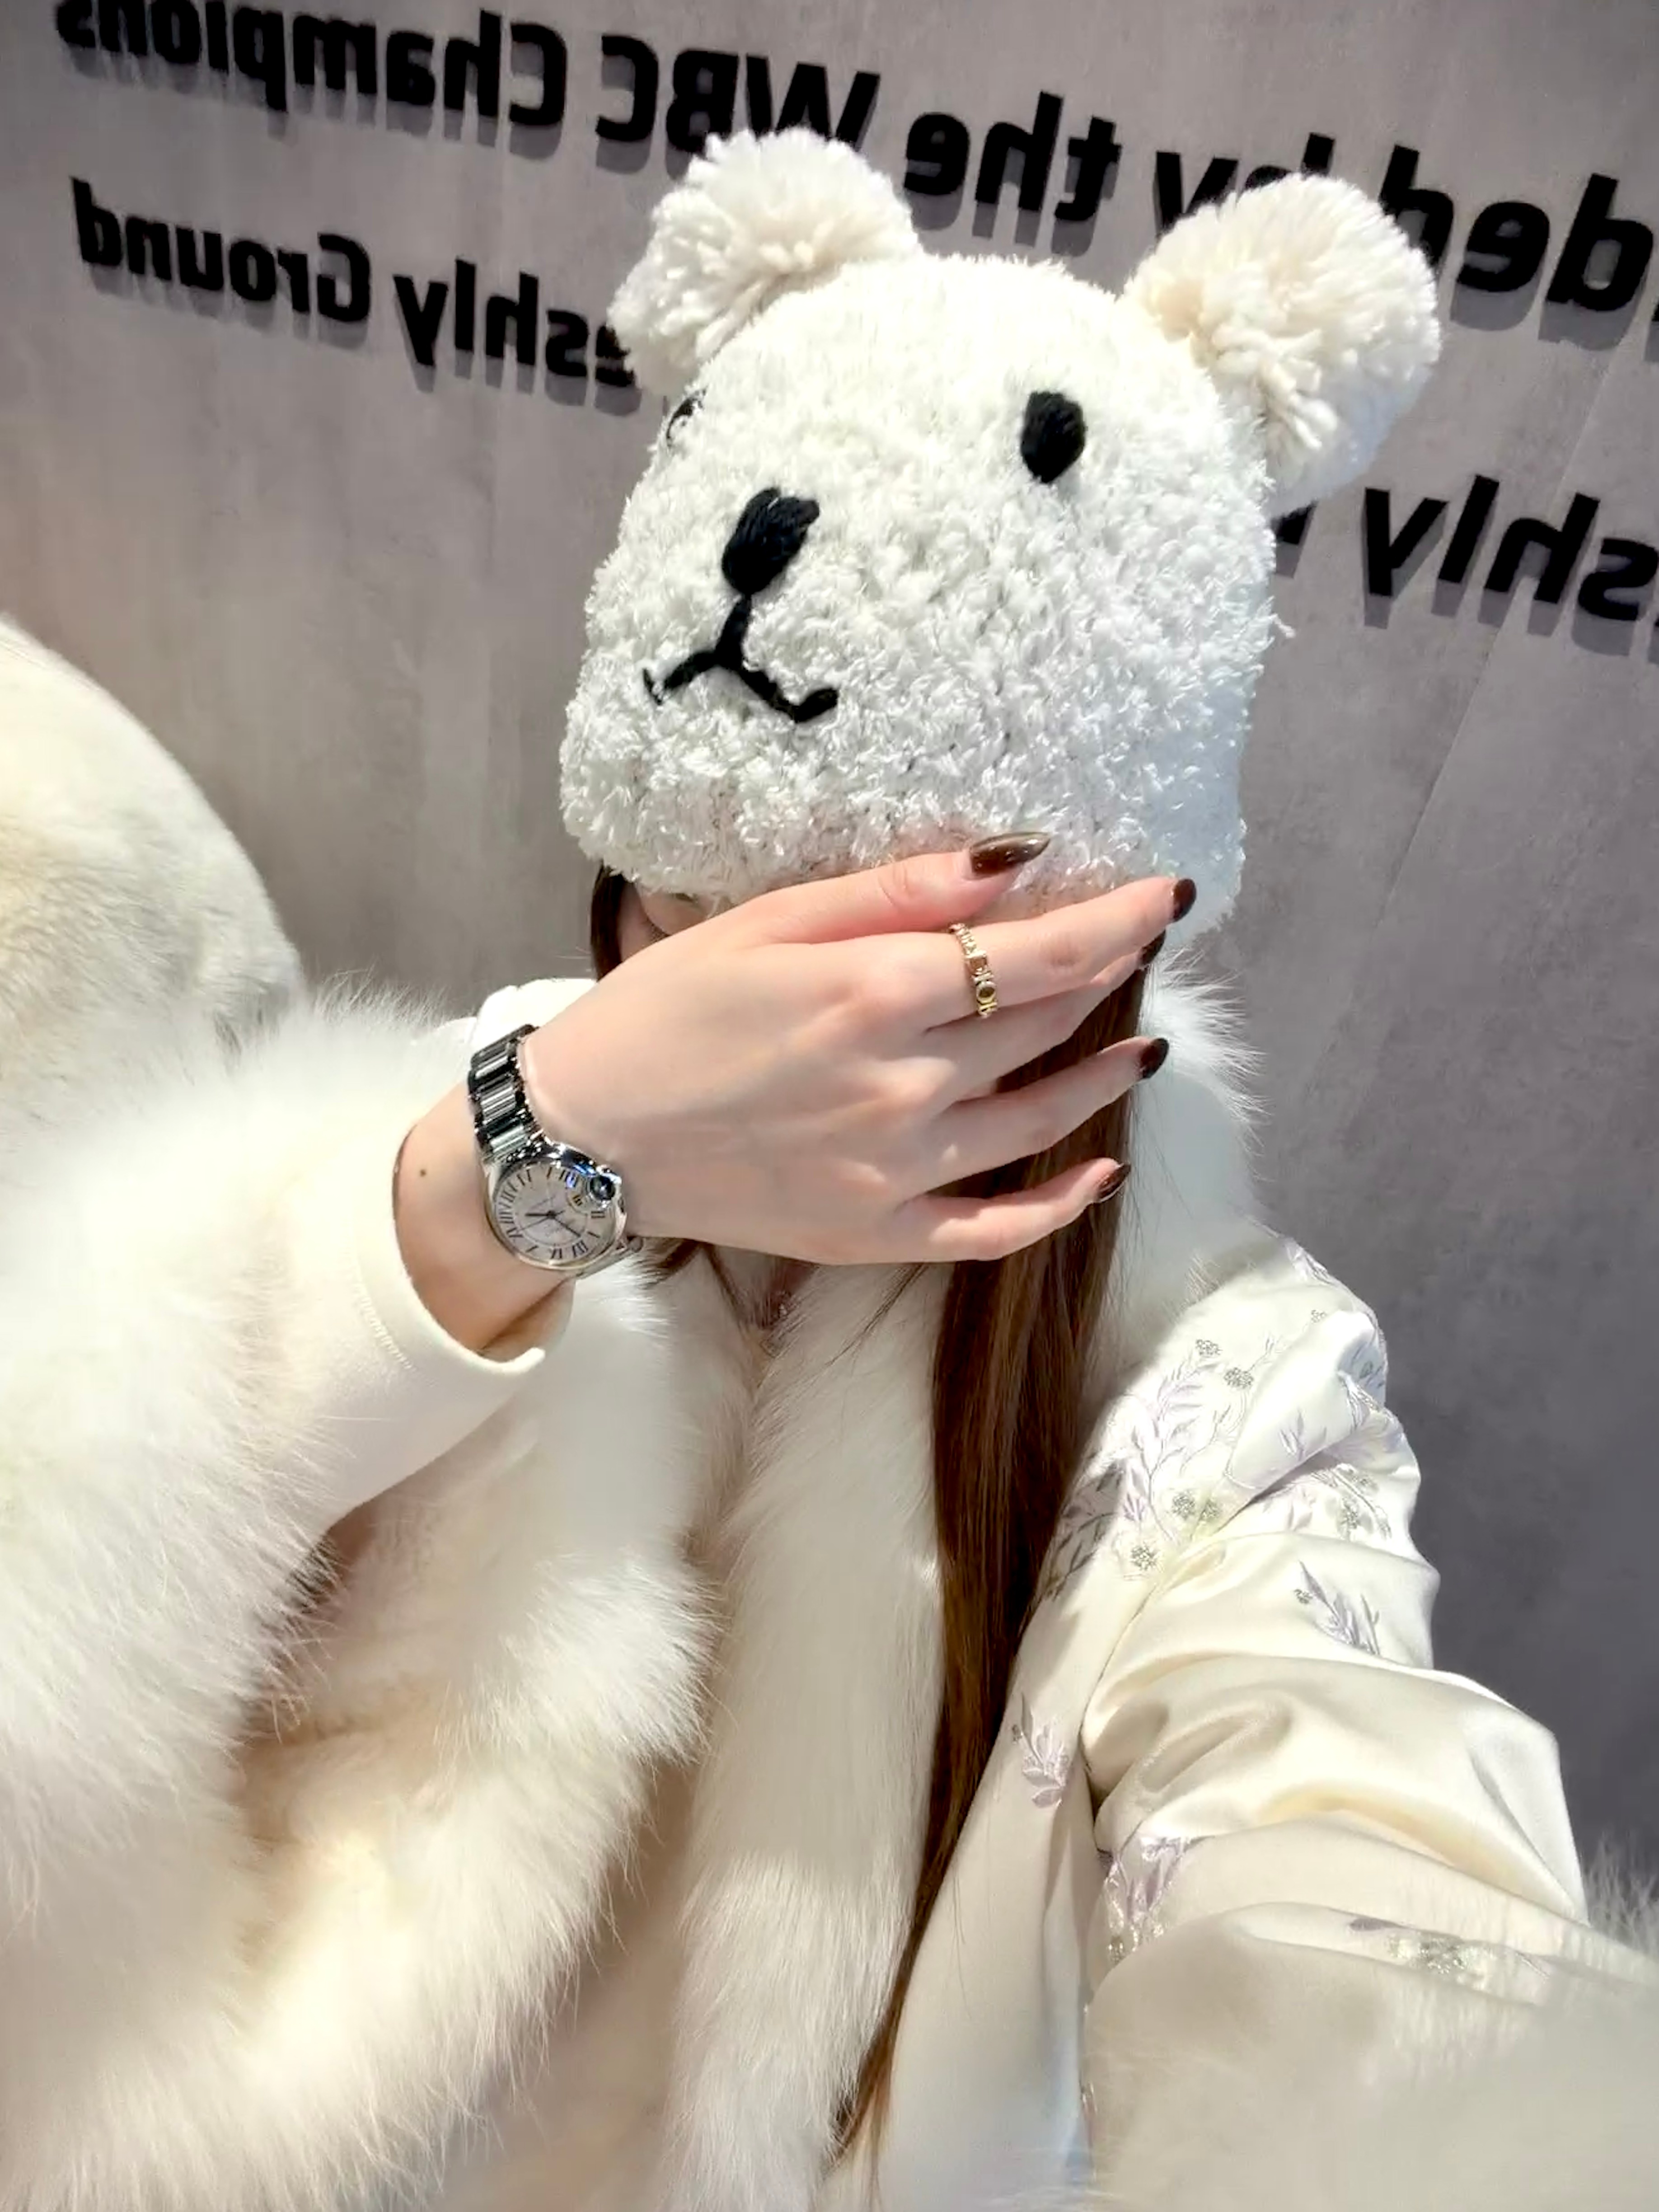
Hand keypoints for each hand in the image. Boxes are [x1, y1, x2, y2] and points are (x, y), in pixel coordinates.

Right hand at [524, 843, 1187, 1265]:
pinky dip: (1058, 1203)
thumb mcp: (768, 922)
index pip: (1039, 955)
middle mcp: (902, 1086)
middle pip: (1044, 1025)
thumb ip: (897, 890)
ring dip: (1103, 1077)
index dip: (1116, 921)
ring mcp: (896, 1170)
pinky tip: (1098, 1170)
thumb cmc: (666, 1012)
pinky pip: (995, 1227)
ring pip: (1039, 1121)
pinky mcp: (877, 1231)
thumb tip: (1016, 858)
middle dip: (1106, 978)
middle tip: (1139, 947)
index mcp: (874, 995)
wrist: (587, 1135)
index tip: (1166, 895)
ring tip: (1145, 1046)